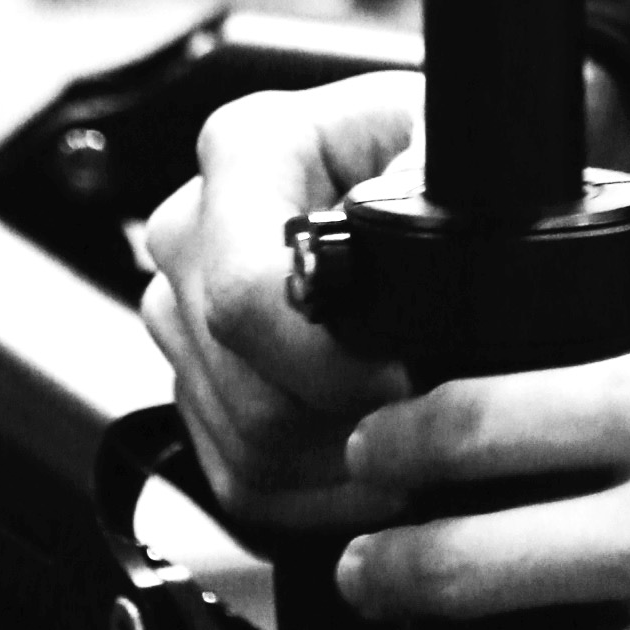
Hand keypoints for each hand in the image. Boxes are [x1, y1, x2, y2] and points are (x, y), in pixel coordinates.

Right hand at [129, 67, 629, 521]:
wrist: (419, 162)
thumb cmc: (437, 145)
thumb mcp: (446, 133)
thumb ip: (424, 171)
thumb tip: (406, 231)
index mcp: (246, 150)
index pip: (245, 292)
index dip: (331, 361)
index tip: (411, 381)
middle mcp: (193, 229)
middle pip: (242, 380)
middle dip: (348, 420)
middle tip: (435, 425)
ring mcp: (183, 312)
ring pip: (244, 440)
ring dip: (340, 465)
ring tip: (421, 448)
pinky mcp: (197, 381)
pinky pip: (241, 478)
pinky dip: (317, 496)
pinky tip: (383, 473)